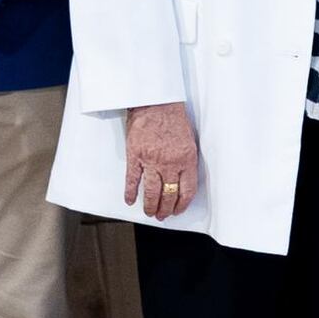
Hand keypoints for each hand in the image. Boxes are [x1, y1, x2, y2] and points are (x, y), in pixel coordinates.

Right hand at [123, 101, 202, 219]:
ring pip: (151, 191)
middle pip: (169, 194)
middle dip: (166, 209)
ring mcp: (151, 161)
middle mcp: (170, 163)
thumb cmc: (173, 117)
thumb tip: (184, 177)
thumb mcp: (188, 139)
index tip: (178, 210)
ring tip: (149, 213)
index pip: (187, 190)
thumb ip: (186, 159)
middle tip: (163, 215)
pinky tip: (130, 200)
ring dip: (150, 206)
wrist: (155, 102)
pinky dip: (130, 192)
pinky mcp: (135, 156)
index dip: (182, 204)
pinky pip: (132, 180)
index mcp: (186, 159)